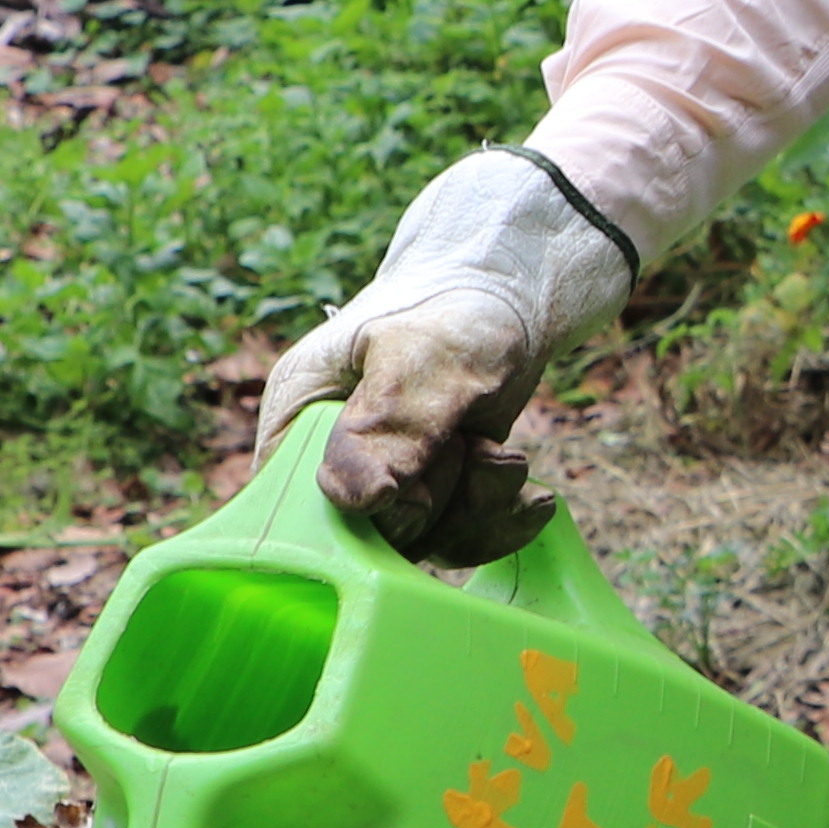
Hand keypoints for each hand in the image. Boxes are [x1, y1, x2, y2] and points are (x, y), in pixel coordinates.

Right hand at [258, 149, 642, 560]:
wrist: (519, 286)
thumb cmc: (460, 301)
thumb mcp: (426, 356)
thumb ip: (393, 427)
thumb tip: (358, 501)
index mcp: (299, 414)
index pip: (293, 509)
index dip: (356, 518)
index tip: (412, 488)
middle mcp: (332, 455)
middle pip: (367, 534)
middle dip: (436, 501)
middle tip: (470, 441)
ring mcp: (385, 476)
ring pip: (420, 541)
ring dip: (476, 506)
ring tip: (501, 450)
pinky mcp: (433, 488)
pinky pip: (457, 539)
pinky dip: (500, 523)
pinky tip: (535, 498)